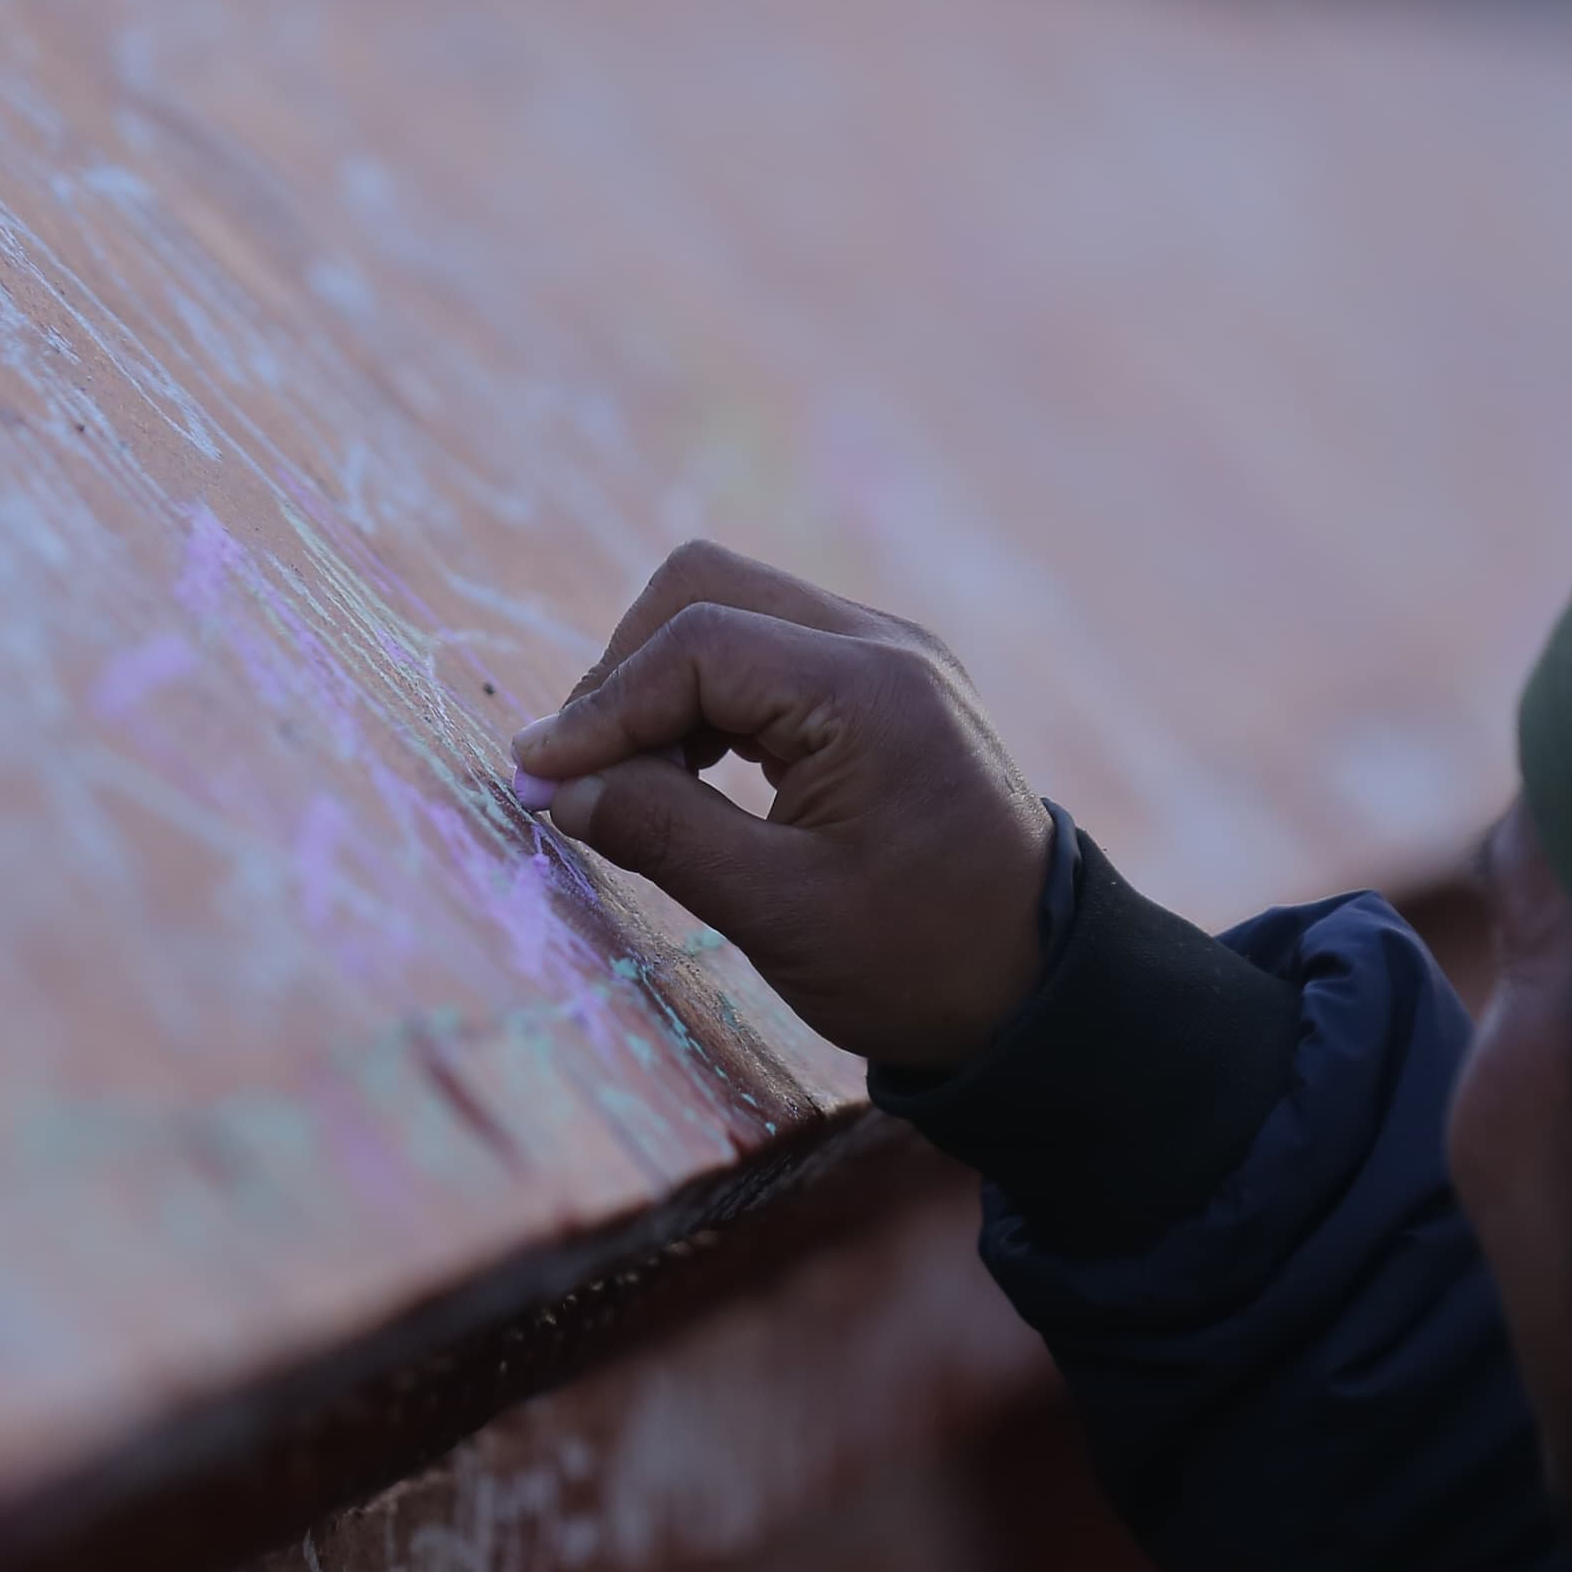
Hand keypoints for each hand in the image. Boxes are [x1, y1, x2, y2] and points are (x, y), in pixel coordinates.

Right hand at [510, 543, 1050, 1071]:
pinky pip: (765, 649)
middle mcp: (884, 647)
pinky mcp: (879, 683)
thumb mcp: (777, 912)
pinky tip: (689, 776)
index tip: (536, 779)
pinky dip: (706, 698)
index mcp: (869, 692)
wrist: (1035, 985)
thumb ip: (660, 833)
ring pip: (730, 607)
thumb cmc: (919, 962)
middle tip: (585, 775)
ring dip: (662, 684)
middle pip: (705, 587)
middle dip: (625, 673)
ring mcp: (887, 656)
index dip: (600, 708)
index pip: (696, 645)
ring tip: (636, 786)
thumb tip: (553, 786)